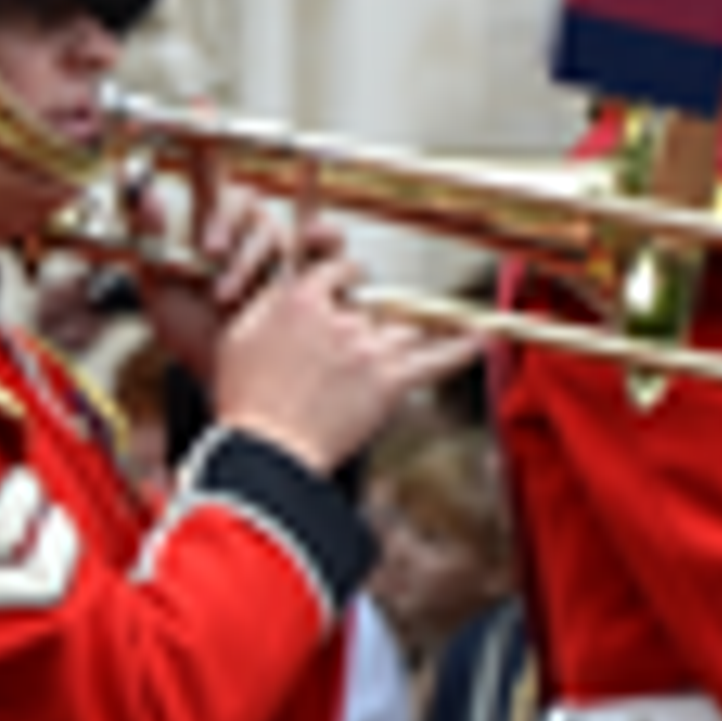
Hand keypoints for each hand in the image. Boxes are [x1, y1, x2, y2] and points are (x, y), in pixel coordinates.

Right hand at [155, 188, 458, 469]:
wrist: (268, 450)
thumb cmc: (245, 399)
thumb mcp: (238, 337)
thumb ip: (267, 305)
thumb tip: (284, 287)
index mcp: (300, 299)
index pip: (338, 269)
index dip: (345, 278)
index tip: (345, 287)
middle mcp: (341, 317)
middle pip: (373, 301)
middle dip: (368, 314)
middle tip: (353, 338)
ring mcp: (369, 349)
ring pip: (403, 327)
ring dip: (407, 332)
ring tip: (419, 336)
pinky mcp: (390, 382)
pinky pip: (437, 360)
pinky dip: (463, 349)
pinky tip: (483, 338)